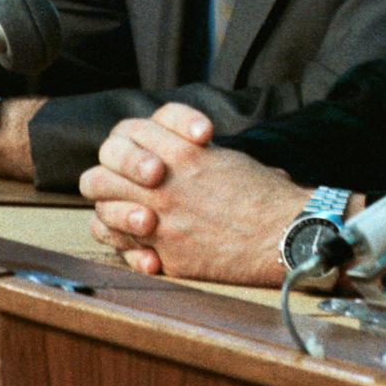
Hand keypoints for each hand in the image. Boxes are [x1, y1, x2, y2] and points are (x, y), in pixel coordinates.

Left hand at [79, 102, 304, 284]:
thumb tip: (173, 156)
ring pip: (101, 208)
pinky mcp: (164, 254)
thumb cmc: (267, 195)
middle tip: (134, 185)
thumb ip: (190, 154)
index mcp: (184, 152)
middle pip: (101, 169)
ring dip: (113, 211)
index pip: (128, 131)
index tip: (155, 152)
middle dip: (110, 174)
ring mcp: (159, 219)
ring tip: (140, 216)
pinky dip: (126, 244)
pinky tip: (147, 243)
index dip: (135, 140)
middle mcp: (164, 183)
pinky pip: (120, 245)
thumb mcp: (228, 157)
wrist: (284, 234)